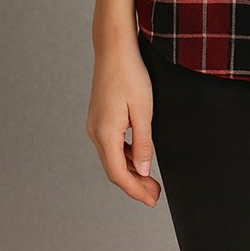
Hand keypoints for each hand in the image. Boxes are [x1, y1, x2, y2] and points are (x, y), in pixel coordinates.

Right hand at [86, 31, 160, 207]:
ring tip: (150, 181)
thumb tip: (144, 170)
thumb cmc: (130, 74)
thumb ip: (143, 143)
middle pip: (114, 169)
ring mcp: (95, 125)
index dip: (135, 190)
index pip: (119, 174)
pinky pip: (111, 145)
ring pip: (112, 158)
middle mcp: (95, 132)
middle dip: (135, 185)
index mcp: (105, 133)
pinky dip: (125, 156)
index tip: (151, 201)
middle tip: (154, 195)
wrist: (114, 49)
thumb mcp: (143, 110)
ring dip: (131, 171)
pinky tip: (139, 158)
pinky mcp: (99, 118)